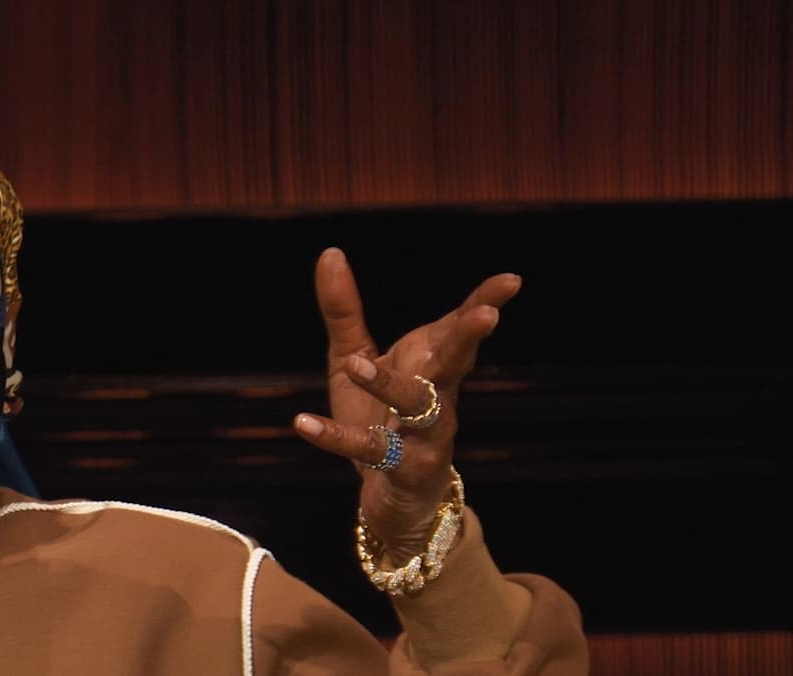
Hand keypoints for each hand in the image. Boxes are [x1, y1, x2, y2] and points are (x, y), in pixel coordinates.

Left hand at [292, 248, 520, 560]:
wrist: (395, 497)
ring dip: (388, 384)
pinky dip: (335, 437)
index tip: (511, 280)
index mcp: (430, 364)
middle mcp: (437, 396)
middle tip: (486, 316)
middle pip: (455, 362)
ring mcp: (425, 434)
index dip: (484, 303)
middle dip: (468, 338)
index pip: (459, 328)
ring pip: (416, 406)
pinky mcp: (403, 468)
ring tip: (356, 363)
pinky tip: (303, 423)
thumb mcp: (353, 358)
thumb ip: (344, 311)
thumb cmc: (378, 418)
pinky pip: (370, 450)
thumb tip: (330, 252)